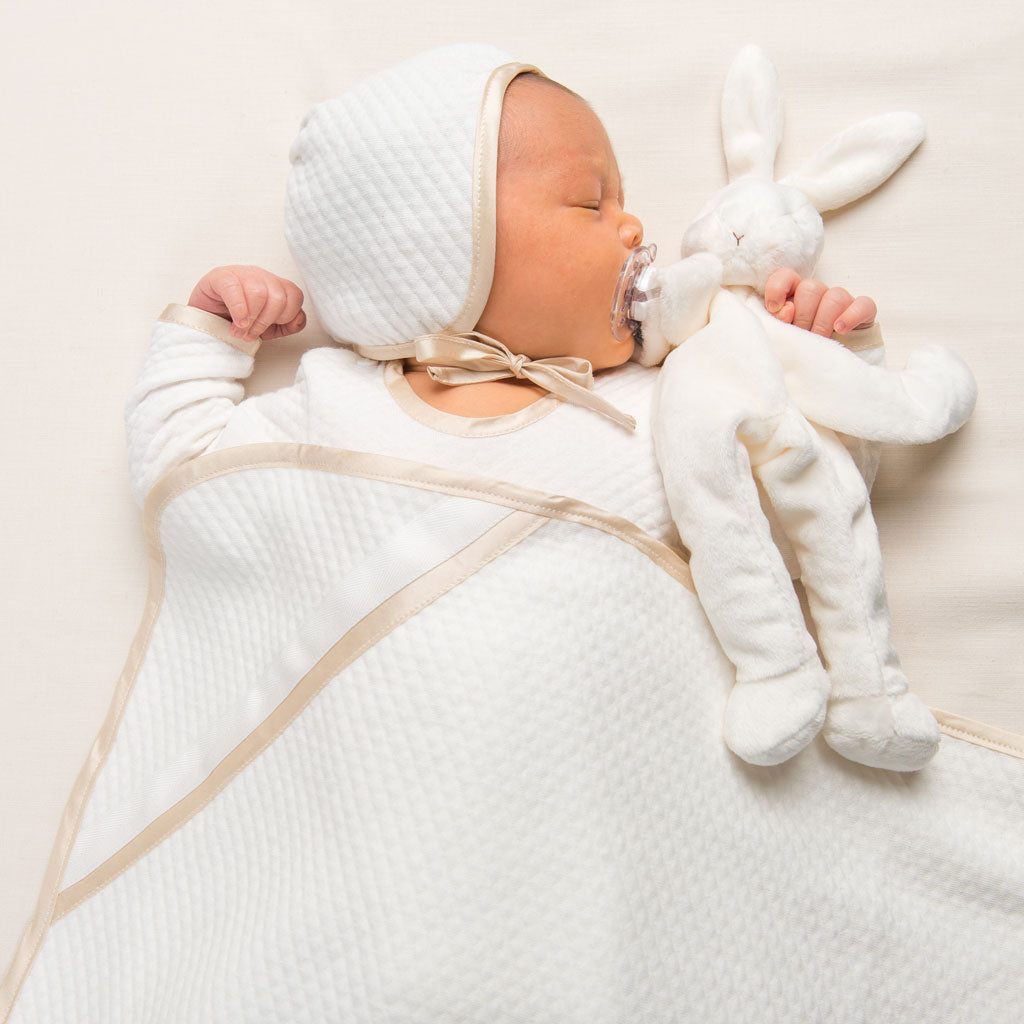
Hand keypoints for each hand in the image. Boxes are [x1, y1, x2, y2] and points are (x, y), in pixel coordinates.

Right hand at [188, 265, 305, 341]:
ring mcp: (240, 273)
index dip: (285, 317)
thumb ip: (289, 324)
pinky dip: (238, 308)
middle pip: (278, 296)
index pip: (294, 295)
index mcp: (275, 286)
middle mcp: (260, 276)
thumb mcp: (269, 328)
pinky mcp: (220, 276)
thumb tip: (297, 319)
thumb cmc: (237, 323)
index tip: (269, 330)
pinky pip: (235, 287)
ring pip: (259, 292)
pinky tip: (236, 321)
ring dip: (250, 319)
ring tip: (239, 330)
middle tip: (249, 334)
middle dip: (264, 322)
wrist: (206, 324)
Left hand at [763, 268, 875, 337]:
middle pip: (810, 288)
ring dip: (823, 322)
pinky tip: (840, 330)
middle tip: (800, 337)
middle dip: (802, 316)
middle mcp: (818, 294)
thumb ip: (778, 322)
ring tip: (818, 340)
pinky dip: (850, 316)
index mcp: (794, 295)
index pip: (786, 277)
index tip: (773, 309)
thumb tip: (784, 311)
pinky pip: (862, 304)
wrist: (830, 365)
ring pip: (834, 296)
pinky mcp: (863, 310)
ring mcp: (841, 300)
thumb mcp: (783, 337)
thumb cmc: (801, 348)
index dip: (778, 288)